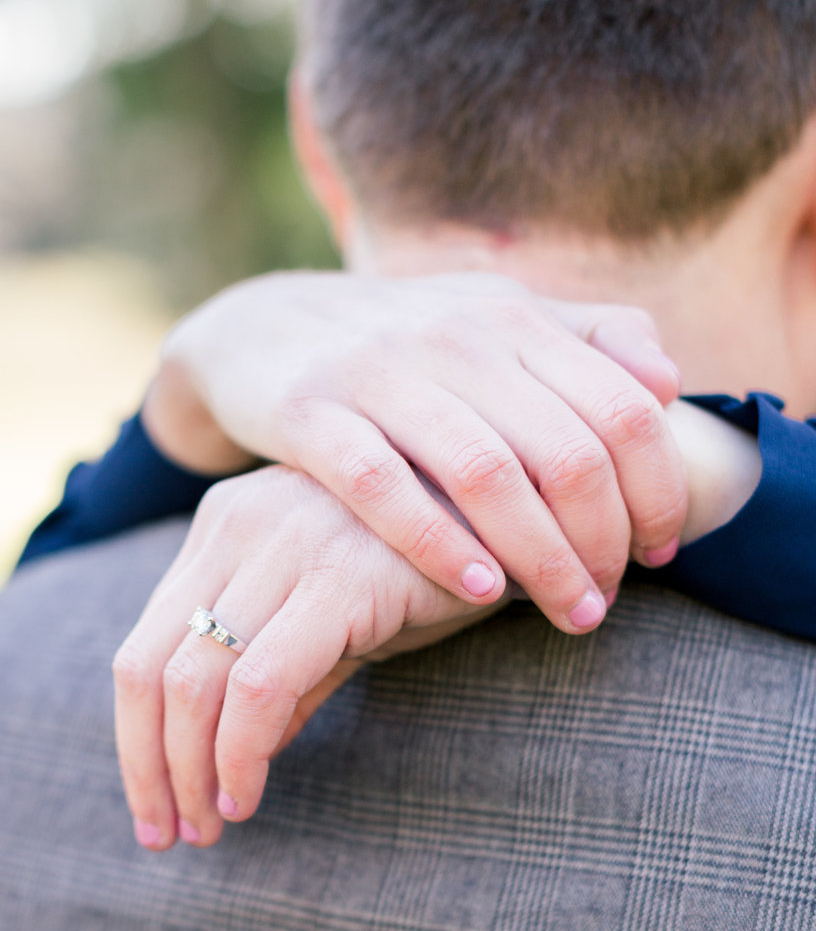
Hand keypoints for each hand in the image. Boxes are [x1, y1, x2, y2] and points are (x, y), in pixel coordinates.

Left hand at [113, 466, 494, 849]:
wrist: (537, 506)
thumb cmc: (442, 564)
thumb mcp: (340, 622)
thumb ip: (280, 680)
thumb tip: (228, 763)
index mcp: (224, 526)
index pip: (143, 646)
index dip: (136, 740)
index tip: (156, 809)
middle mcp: (239, 524)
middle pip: (148, 668)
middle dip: (151, 768)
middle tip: (172, 838)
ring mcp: (284, 545)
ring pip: (193, 681)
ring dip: (190, 773)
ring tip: (213, 828)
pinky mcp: (338, 577)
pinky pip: (259, 685)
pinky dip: (239, 753)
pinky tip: (247, 796)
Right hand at [142, 270, 687, 634]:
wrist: (262, 325)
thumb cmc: (406, 343)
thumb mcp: (497, 319)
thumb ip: (591, 339)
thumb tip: (669, 384)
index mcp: (512, 317)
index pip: (624, 408)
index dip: (659, 489)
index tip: (661, 552)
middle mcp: (454, 336)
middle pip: (566, 451)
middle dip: (602, 543)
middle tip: (606, 601)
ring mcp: (377, 371)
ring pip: (485, 474)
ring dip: (540, 559)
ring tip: (566, 613)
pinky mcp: (309, 413)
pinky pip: (383, 489)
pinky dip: (439, 545)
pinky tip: (481, 591)